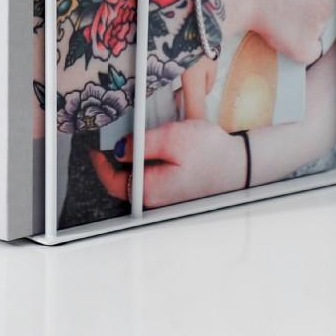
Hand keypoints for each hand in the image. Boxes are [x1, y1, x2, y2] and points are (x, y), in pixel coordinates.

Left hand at [90, 119, 246, 207]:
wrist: (241, 164)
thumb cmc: (211, 154)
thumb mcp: (173, 137)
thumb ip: (141, 143)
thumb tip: (119, 148)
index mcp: (150, 189)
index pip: (112, 181)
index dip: (100, 164)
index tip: (95, 148)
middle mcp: (156, 197)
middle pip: (123, 181)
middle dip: (114, 161)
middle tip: (113, 138)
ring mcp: (166, 195)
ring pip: (137, 178)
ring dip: (132, 161)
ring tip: (135, 140)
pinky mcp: (174, 189)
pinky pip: (151, 177)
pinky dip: (147, 163)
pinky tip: (155, 148)